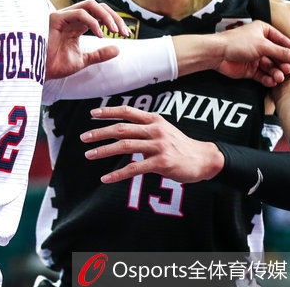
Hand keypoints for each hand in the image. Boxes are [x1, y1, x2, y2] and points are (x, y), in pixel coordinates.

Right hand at [45, 0, 129, 79]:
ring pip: (90, 5)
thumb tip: (118, 49)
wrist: (39, 72)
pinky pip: (80, 13)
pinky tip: (100, 35)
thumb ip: (99, 54)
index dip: (115, 21)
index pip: (100, 14)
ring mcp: (64, 16)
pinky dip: (93, 22)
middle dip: (114, 17)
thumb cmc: (55, 65)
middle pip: (98, 6)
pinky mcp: (57, 18)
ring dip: (107, 16)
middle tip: (125, 32)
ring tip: (115, 31)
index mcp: (77, 24)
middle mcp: (71, 17)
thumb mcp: (83, 60)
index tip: (126, 34)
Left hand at [81, 105, 223, 183]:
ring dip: (104, 150)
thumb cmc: (180, 146)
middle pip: (122, 128)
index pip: (128, 111)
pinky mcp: (162, 163)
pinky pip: (134, 169)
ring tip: (89, 155)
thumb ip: (144, 130)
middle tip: (84, 137)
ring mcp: (159, 146)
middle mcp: (155, 130)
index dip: (109, 111)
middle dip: (100, 132)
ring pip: (125, 146)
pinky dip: (117, 174)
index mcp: (155, 120)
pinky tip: (105, 178)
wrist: (205, 159)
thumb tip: (121, 134)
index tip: (92, 113)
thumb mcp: (163, 131)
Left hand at [212, 20, 289, 86]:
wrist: (216, 53)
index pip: (283, 41)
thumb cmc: (237, 43)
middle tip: (288, 70)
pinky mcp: (250, 69)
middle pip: (278, 55)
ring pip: (271, 66)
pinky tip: (271, 81)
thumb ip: (282, 53)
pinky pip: (263, 75)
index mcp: (264, 31)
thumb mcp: (263, 46)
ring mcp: (255, 57)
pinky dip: (268, 78)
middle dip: (284, 63)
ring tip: (278, 77)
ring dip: (276, 72)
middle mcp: (260, 43)